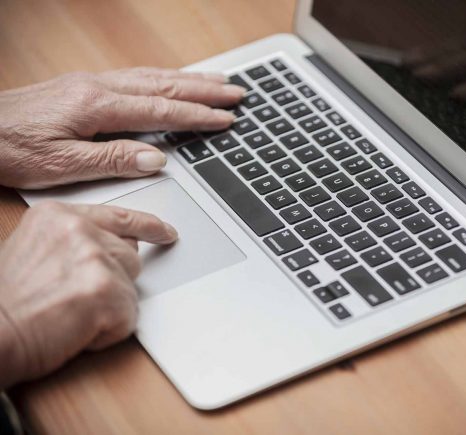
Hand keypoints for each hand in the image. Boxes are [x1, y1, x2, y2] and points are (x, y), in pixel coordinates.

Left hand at [0, 68, 244, 188]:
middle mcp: (98, 87)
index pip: (160, 110)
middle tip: (237, 92)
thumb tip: (157, 158)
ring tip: (217, 81)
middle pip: (164, 85)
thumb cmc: (10, 149)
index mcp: (96, 106)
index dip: (197, 115)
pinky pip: (137, 77)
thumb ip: (112, 160)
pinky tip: (173, 81)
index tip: (225, 118)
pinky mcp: (85, 87)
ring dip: (189, 79)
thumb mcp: (60, 166)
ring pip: (153, 77)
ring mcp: (92, 83)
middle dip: (204, 89)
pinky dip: (164, 78)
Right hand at [0, 201, 177, 388]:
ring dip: (109, 307)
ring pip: (131, 287)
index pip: (119, 217)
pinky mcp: (106, 290)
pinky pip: (129, 316)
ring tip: (69, 313)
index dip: (148, 226)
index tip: (166, 231)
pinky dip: (108, 332)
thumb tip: (107, 250)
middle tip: (74, 299)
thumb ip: (72, 242)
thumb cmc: (6, 304)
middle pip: (130, 257)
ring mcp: (94, 257)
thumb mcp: (32, 251)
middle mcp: (79, 229)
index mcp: (58, 215)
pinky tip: (75, 329)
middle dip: (113, 281)